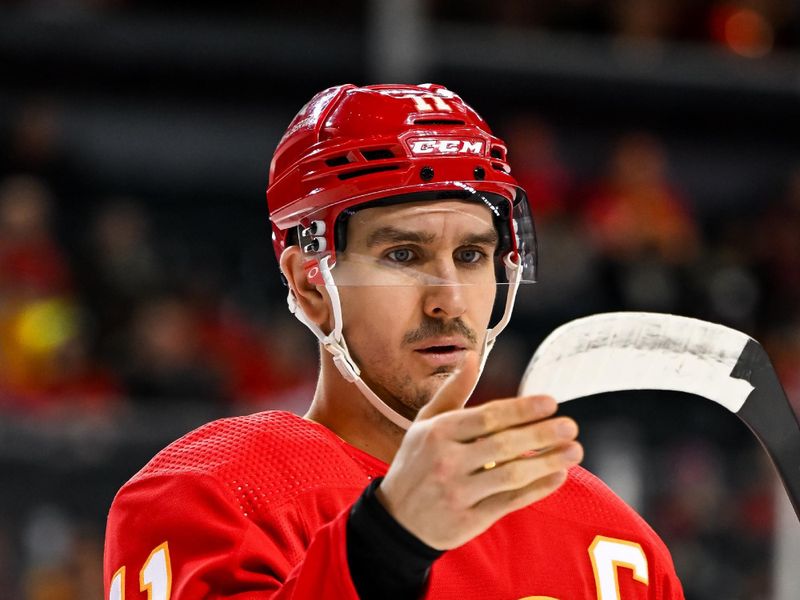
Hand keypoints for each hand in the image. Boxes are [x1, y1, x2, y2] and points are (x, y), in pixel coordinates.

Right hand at [376, 352, 582, 549]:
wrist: (396, 519)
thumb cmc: (416, 463)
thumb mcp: (425, 423)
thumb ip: (453, 391)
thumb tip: (472, 357)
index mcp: (438, 433)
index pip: (488, 416)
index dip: (522, 409)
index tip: (551, 402)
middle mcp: (446, 461)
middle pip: (504, 444)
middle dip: (542, 434)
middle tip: (571, 426)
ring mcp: (458, 492)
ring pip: (512, 475)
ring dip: (548, 462)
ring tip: (575, 451)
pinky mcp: (469, 520)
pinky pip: (510, 501)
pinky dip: (538, 489)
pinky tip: (558, 476)